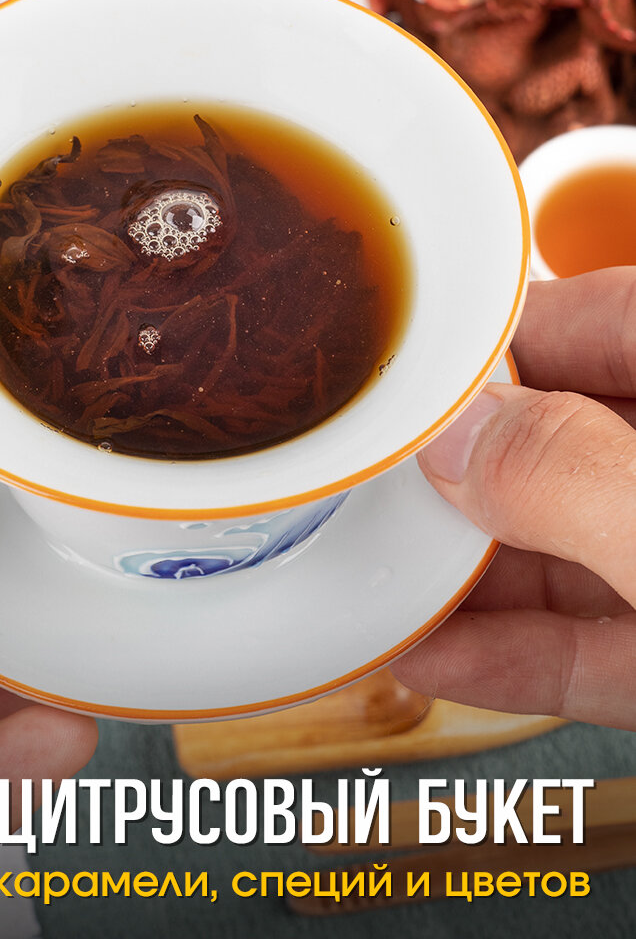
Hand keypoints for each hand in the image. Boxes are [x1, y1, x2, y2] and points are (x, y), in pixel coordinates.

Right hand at [393, 267, 635, 728]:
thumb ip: (571, 476)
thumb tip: (457, 443)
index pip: (597, 316)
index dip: (489, 342)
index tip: (401, 374)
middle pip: (569, 439)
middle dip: (464, 475)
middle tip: (371, 488)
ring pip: (576, 544)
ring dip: (473, 573)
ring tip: (375, 574)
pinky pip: (600, 639)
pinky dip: (521, 652)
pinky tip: (434, 655)